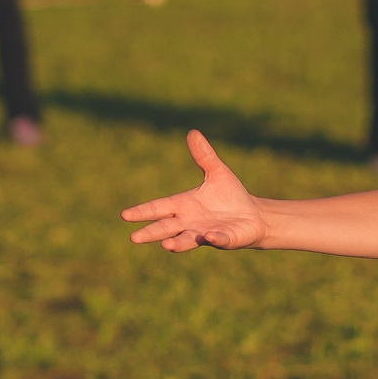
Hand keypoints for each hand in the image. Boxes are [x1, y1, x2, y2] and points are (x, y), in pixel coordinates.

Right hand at [125, 130, 267, 251]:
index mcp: (183, 205)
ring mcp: (205, 234)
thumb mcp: (216, 172)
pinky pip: (218, 240)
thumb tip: (192, 132)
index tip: (124, 215)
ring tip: (166, 246)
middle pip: (166, 228)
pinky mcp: (225, 240)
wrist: (253, 215)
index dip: (143, 212)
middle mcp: (189, 222)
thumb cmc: (230, 195)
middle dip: (151, 233)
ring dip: (177, 243)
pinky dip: (214, 239)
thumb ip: (204, 156)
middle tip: (133, 238)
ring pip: (187, 240)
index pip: (158, 208)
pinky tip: (209, 236)